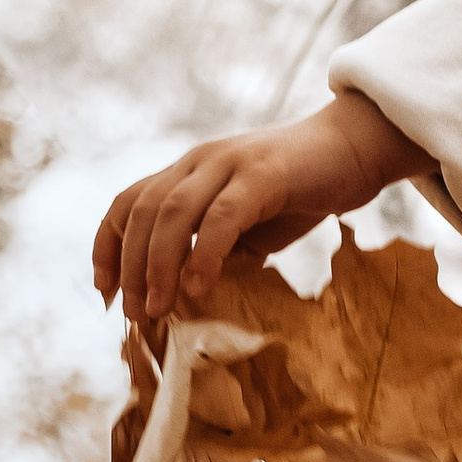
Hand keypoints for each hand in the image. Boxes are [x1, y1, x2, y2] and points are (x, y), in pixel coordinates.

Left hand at [94, 94, 432, 321]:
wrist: (355, 148)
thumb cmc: (300, 191)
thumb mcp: (247, 224)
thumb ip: (214, 249)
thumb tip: (185, 297)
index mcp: (188, 171)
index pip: (128, 203)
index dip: (108, 247)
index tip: (106, 292)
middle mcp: (199, 161)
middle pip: (144, 212)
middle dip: (131, 267)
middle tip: (134, 313)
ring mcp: (229, 163)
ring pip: (173, 213)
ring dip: (159, 265)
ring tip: (158, 308)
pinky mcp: (263, 173)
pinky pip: (222, 215)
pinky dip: (205, 253)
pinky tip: (199, 286)